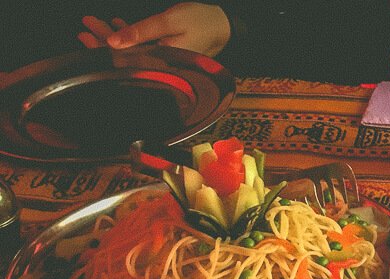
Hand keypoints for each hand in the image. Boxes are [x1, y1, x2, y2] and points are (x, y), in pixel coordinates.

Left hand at [81, 3, 231, 56]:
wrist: (223, 25)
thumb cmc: (201, 22)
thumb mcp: (169, 22)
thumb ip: (141, 32)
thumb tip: (114, 41)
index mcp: (163, 61)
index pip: (126, 58)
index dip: (103, 48)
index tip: (86, 36)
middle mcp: (162, 64)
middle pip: (126, 56)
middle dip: (103, 42)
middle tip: (85, 29)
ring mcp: (163, 59)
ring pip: (132, 50)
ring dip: (113, 37)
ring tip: (94, 25)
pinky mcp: (166, 52)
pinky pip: (143, 47)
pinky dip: (129, 37)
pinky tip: (118, 27)